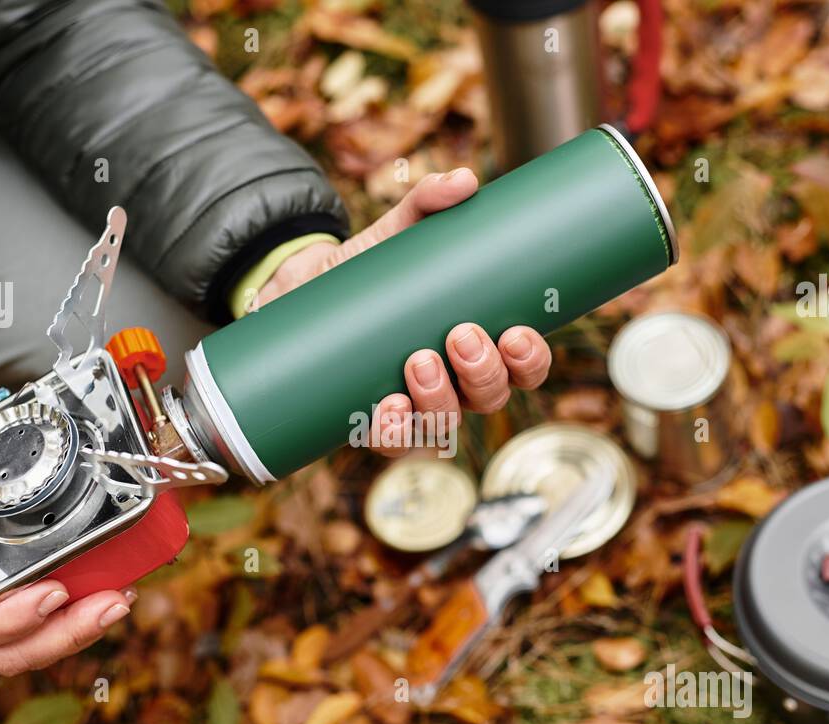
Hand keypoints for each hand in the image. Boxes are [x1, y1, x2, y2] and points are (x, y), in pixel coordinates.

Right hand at [0, 456, 135, 675]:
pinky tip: (96, 606)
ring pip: (17, 655)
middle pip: (7, 650)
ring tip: (116, 603)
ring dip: (72, 635)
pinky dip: (59, 632)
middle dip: (66, 632)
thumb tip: (15, 432)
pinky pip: (19, 646)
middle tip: (113, 601)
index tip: (53, 592)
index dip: (11, 617)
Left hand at [254, 169, 552, 456]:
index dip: (530, 360)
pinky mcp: (370, 419)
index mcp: (477, 343)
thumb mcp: (395, 230)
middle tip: (461, 336)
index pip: (522, 366)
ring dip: (440, 399)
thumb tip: (463, 180)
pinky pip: (391, 439)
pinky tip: (387, 407)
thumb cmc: (366, 269)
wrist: (298, 291)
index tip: (518, 332)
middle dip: (483, 373)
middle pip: (490, 397)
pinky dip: (393, 429)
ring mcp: (413, 405)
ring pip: (445, 422)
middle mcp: (453, 382)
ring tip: (418, 359)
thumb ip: (427, 202)